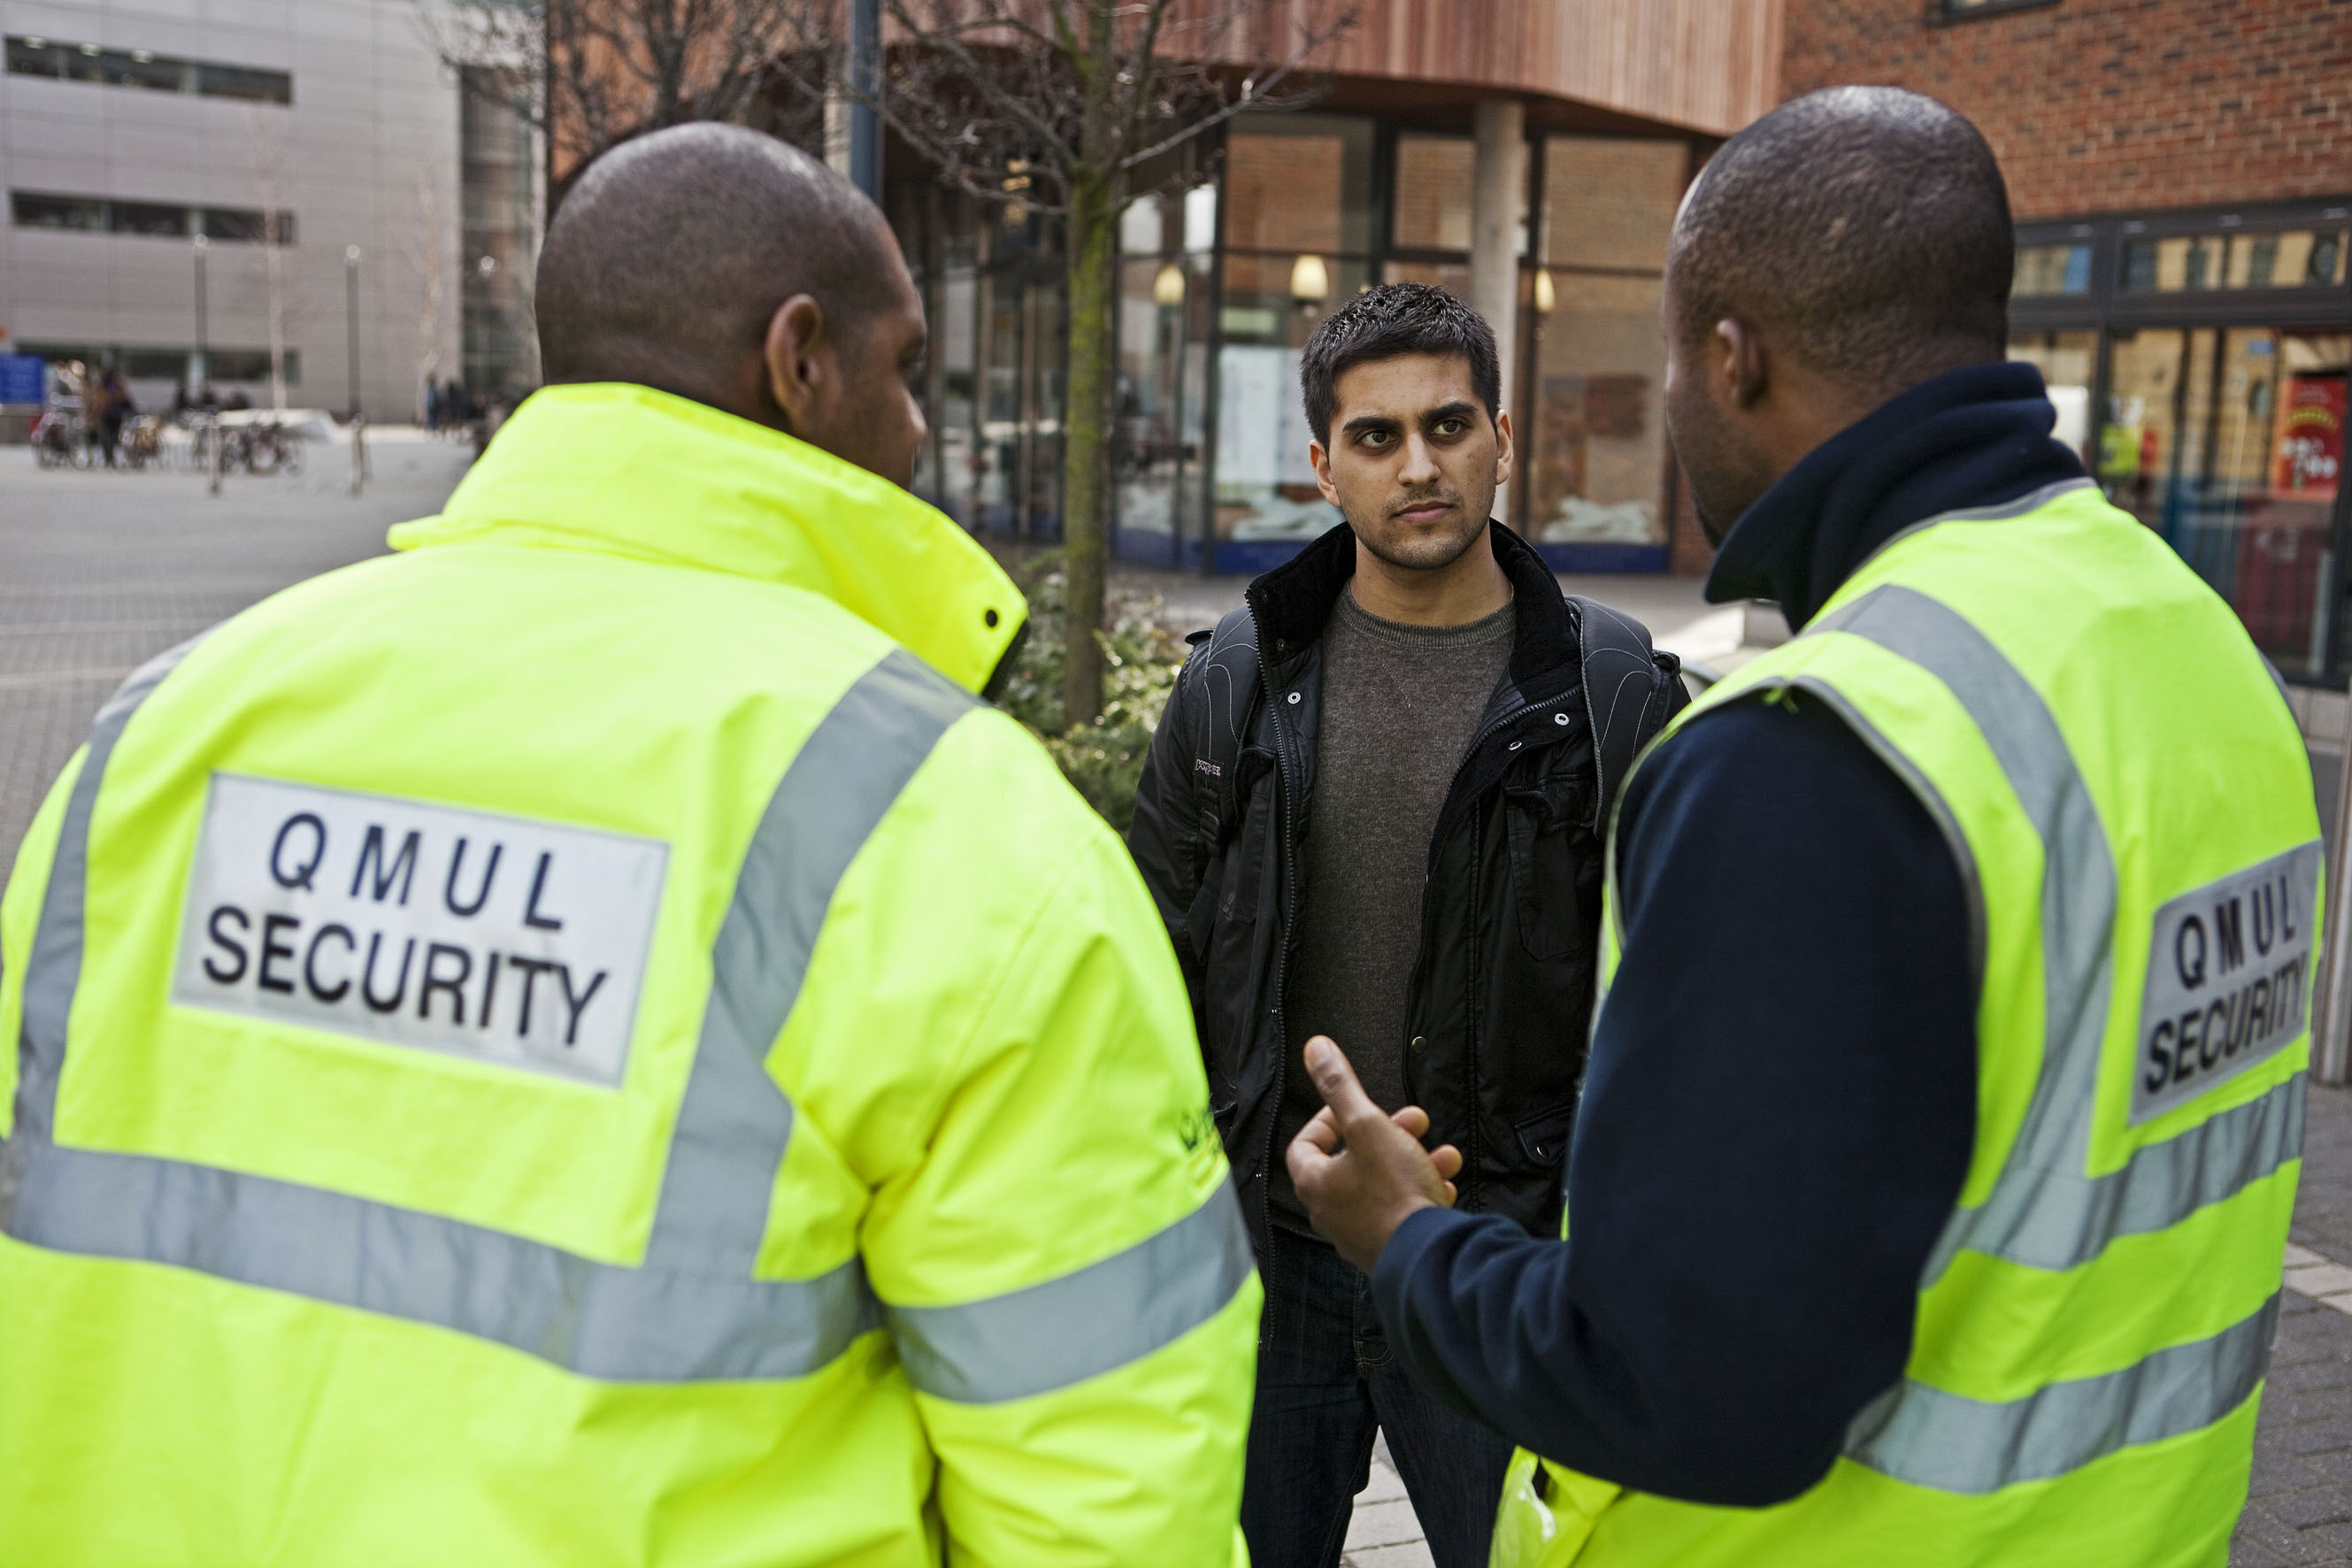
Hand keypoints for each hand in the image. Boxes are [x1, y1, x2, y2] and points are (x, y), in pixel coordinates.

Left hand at [1286, 1036, 1462, 1273]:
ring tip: (1440, 1153)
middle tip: (1412, 1122)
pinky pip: (1402, 1211)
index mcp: (1317, 1183)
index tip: (1354, 1107)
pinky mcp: (1389, 1248)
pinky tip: (1444, 1184)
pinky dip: (1422, 1192)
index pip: (1305, 1144)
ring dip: (1413, 1161)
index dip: (1328, 1119)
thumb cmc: (1394, 1195)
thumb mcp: (1369, 1126)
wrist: (1429, 1255)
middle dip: (1387, 1135)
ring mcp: (1360, 1234)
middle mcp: (1331, 1212)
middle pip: (1352, 1162)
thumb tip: (1315, 1048)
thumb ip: (1341, 1086)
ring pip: (1384, 1185)